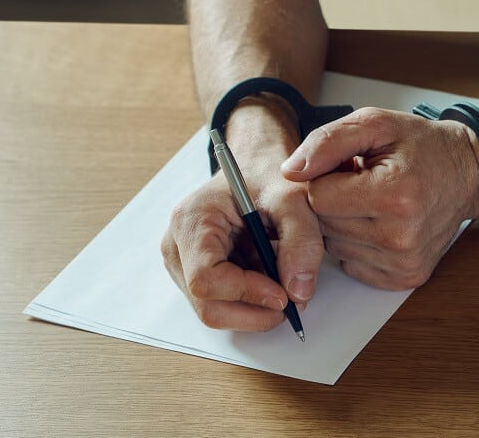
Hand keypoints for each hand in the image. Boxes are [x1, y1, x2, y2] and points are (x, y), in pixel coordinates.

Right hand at [161, 99, 323, 330]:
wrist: (256, 166)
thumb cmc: (267, 175)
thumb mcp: (294, 197)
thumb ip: (301, 241)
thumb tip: (298, 292)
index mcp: (191, 220)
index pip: (206, 279)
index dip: (247, 294)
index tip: (283, 294)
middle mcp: (177, 246)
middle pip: (208, 306)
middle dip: (253, 312)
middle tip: (291, 301)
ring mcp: (184, 264)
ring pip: (215, 310)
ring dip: (254, 307)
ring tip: (282, 280)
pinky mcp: (197, 274)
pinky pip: (222, 304)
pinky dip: (251, 301)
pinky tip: (269, 276)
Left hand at [281, 107, 478, 289]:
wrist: (468, 173)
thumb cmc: (421, 146)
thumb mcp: (374, 124)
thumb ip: (326, 142)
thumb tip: (289, 171)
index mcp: (394, 195)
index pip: (318, 198)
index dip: (327, 178)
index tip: (350, 167)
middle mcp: (400, 236)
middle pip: (323, 225)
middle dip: (333, 201)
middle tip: (362, 182)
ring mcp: (404, 262)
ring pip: (333, 247)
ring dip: (344, 224)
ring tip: (373, 201)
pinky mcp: (404, 278)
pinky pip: (351, 264)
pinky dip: (358, 244)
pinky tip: (380, 223)